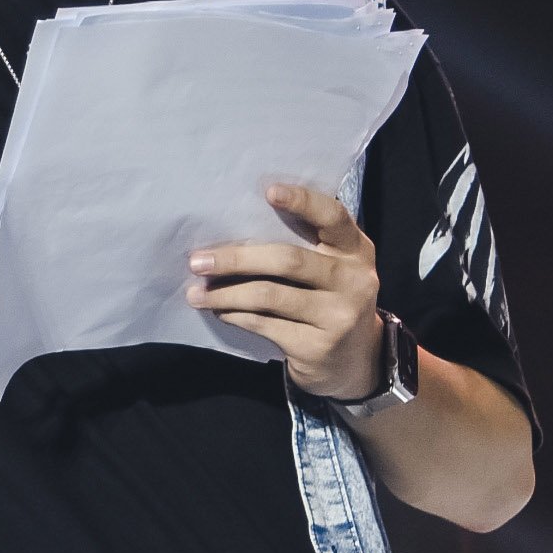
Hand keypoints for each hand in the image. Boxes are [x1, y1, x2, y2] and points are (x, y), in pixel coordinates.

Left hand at [190, 181, 384, 399]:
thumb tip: (230, 231)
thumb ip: (302, 247)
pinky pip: (264, 324)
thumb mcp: (330, 269)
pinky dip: (234, 315)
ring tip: (195, 293)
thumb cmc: (328, 300)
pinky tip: (218, 310)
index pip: (333, 217)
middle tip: (197, 261)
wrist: (353, 361)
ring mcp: (340, 316)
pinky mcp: (318, 346)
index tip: (268, 191)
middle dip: (235, 259)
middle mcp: (355, 280)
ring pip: (269, 296)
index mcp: (356, 250)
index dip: (303, 202)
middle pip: (288, 260)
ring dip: (224, 293)